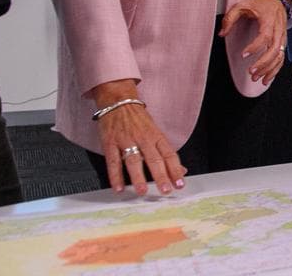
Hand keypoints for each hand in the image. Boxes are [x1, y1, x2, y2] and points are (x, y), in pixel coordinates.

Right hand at [91, 80, 185, 195]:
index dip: (176, 170)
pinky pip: (113, 161)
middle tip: (165, 190)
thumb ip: (166, 153)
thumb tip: (182, 170)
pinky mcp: (110, 143)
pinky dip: (115, 176)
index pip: (170, 155)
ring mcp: (126, 140)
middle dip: (161, 176)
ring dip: (138, 177)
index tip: (180, 184)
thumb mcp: (155, 132)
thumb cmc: (138, 119)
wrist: (118, 101)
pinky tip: (118, 188)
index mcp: (156, 136)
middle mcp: (143, 138)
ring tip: (142, 191)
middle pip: (154, 159)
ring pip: (134, 160)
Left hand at [221, 0, 286, 84]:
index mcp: (269, 20)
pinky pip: (281, 59)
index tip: (243, 55)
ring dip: (268, 69)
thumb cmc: (260, 4)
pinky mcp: (283, 43)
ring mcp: (282, 38)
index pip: (265, 36)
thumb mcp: (242, 5)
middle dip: (263, 63)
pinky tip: (266, 79)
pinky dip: (275, 70)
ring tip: (255, 77)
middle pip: (275, 49)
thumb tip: (221, 33)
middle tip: (251, 71)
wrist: (277, 1)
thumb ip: (230, 18)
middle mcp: (278, 30)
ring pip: (279, 56)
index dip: (255, 47)